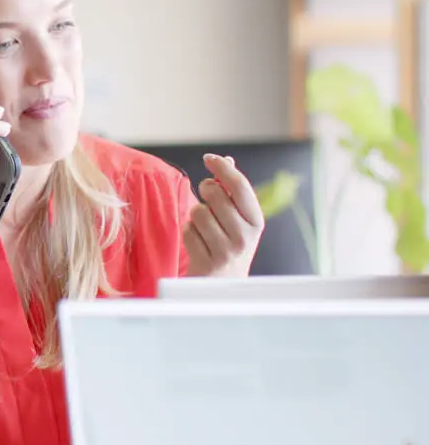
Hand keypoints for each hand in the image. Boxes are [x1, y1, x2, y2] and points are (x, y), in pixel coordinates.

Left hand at [183, 154, 264, 277]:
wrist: (224, 287)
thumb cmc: (229, 245)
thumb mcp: (239, 220)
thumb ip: (233, 191)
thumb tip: (227, 160)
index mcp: (256, 221)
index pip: (240, 185)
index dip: (222, 167)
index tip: (209, 158)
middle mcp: (245, 236)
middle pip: (215, 194)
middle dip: (205, 191)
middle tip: (207, 200)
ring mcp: (227, 250)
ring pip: (198, 211)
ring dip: (195, 216)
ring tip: (205, 228)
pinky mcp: (207, 262)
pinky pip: (188, 230)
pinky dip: (189, 232)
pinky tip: (199, 243)